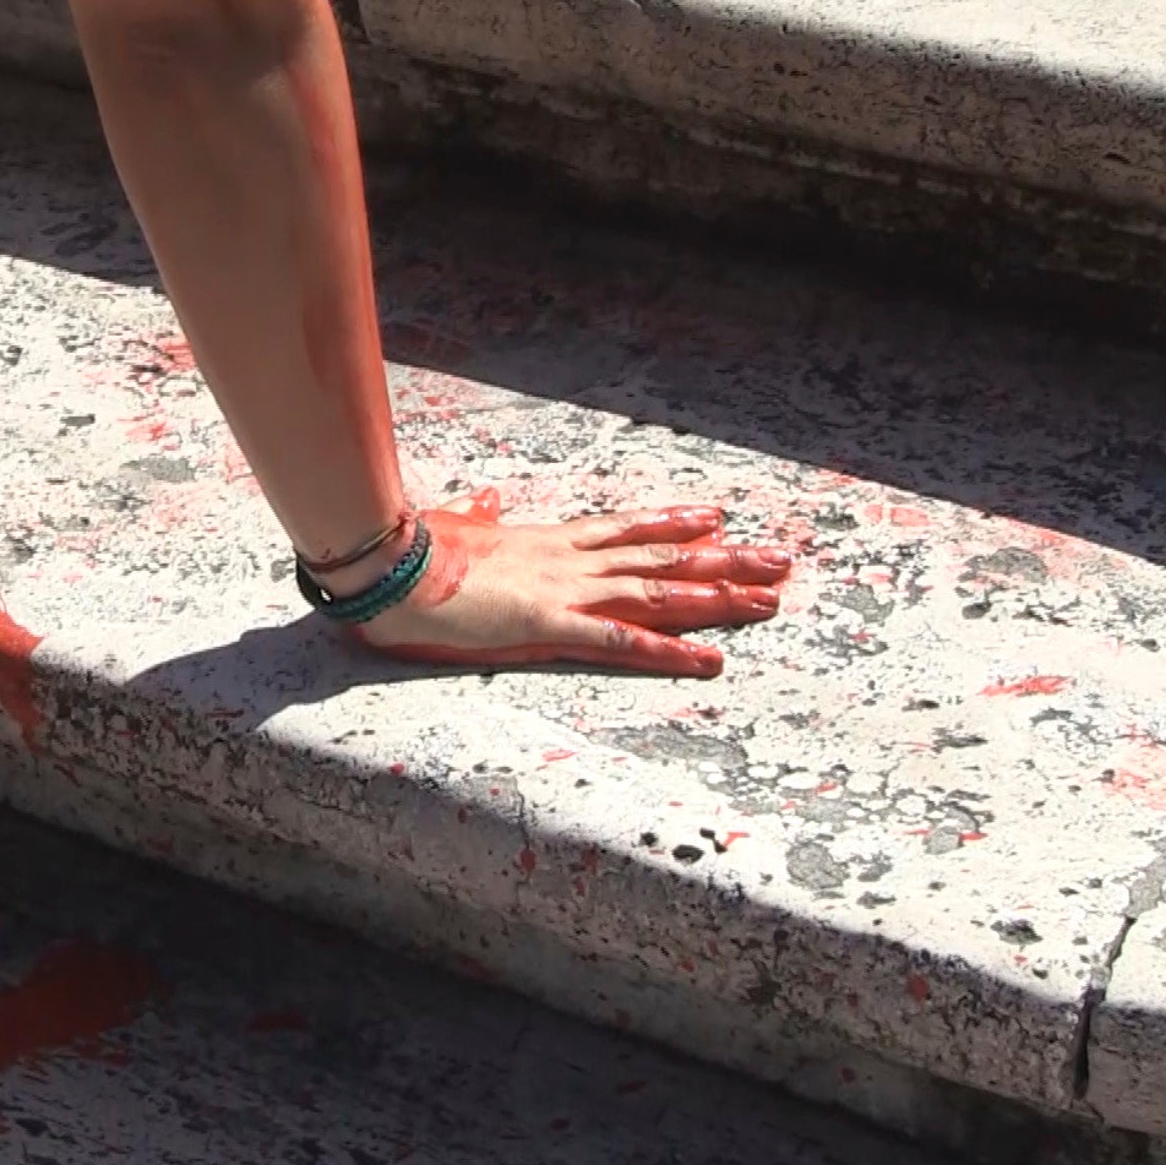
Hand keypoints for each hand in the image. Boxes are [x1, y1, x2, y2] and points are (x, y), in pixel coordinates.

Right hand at [343, 489, 790, 677]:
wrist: (388, 565)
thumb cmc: (411, 552)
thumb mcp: (452, 531)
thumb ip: (476, 520)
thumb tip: (482, 504)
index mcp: (545, 542)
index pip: (623, 529)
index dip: (672, 525)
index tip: (714, 519)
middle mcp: (569, 561)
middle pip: (661, 558)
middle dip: (724, 560)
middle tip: (777, 559)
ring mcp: (565, 591)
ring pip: (659, 592)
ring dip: (718, 597)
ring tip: (769, 600)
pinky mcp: (550, 626)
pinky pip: (623, 642)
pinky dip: (671, 651)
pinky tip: (710, 660)